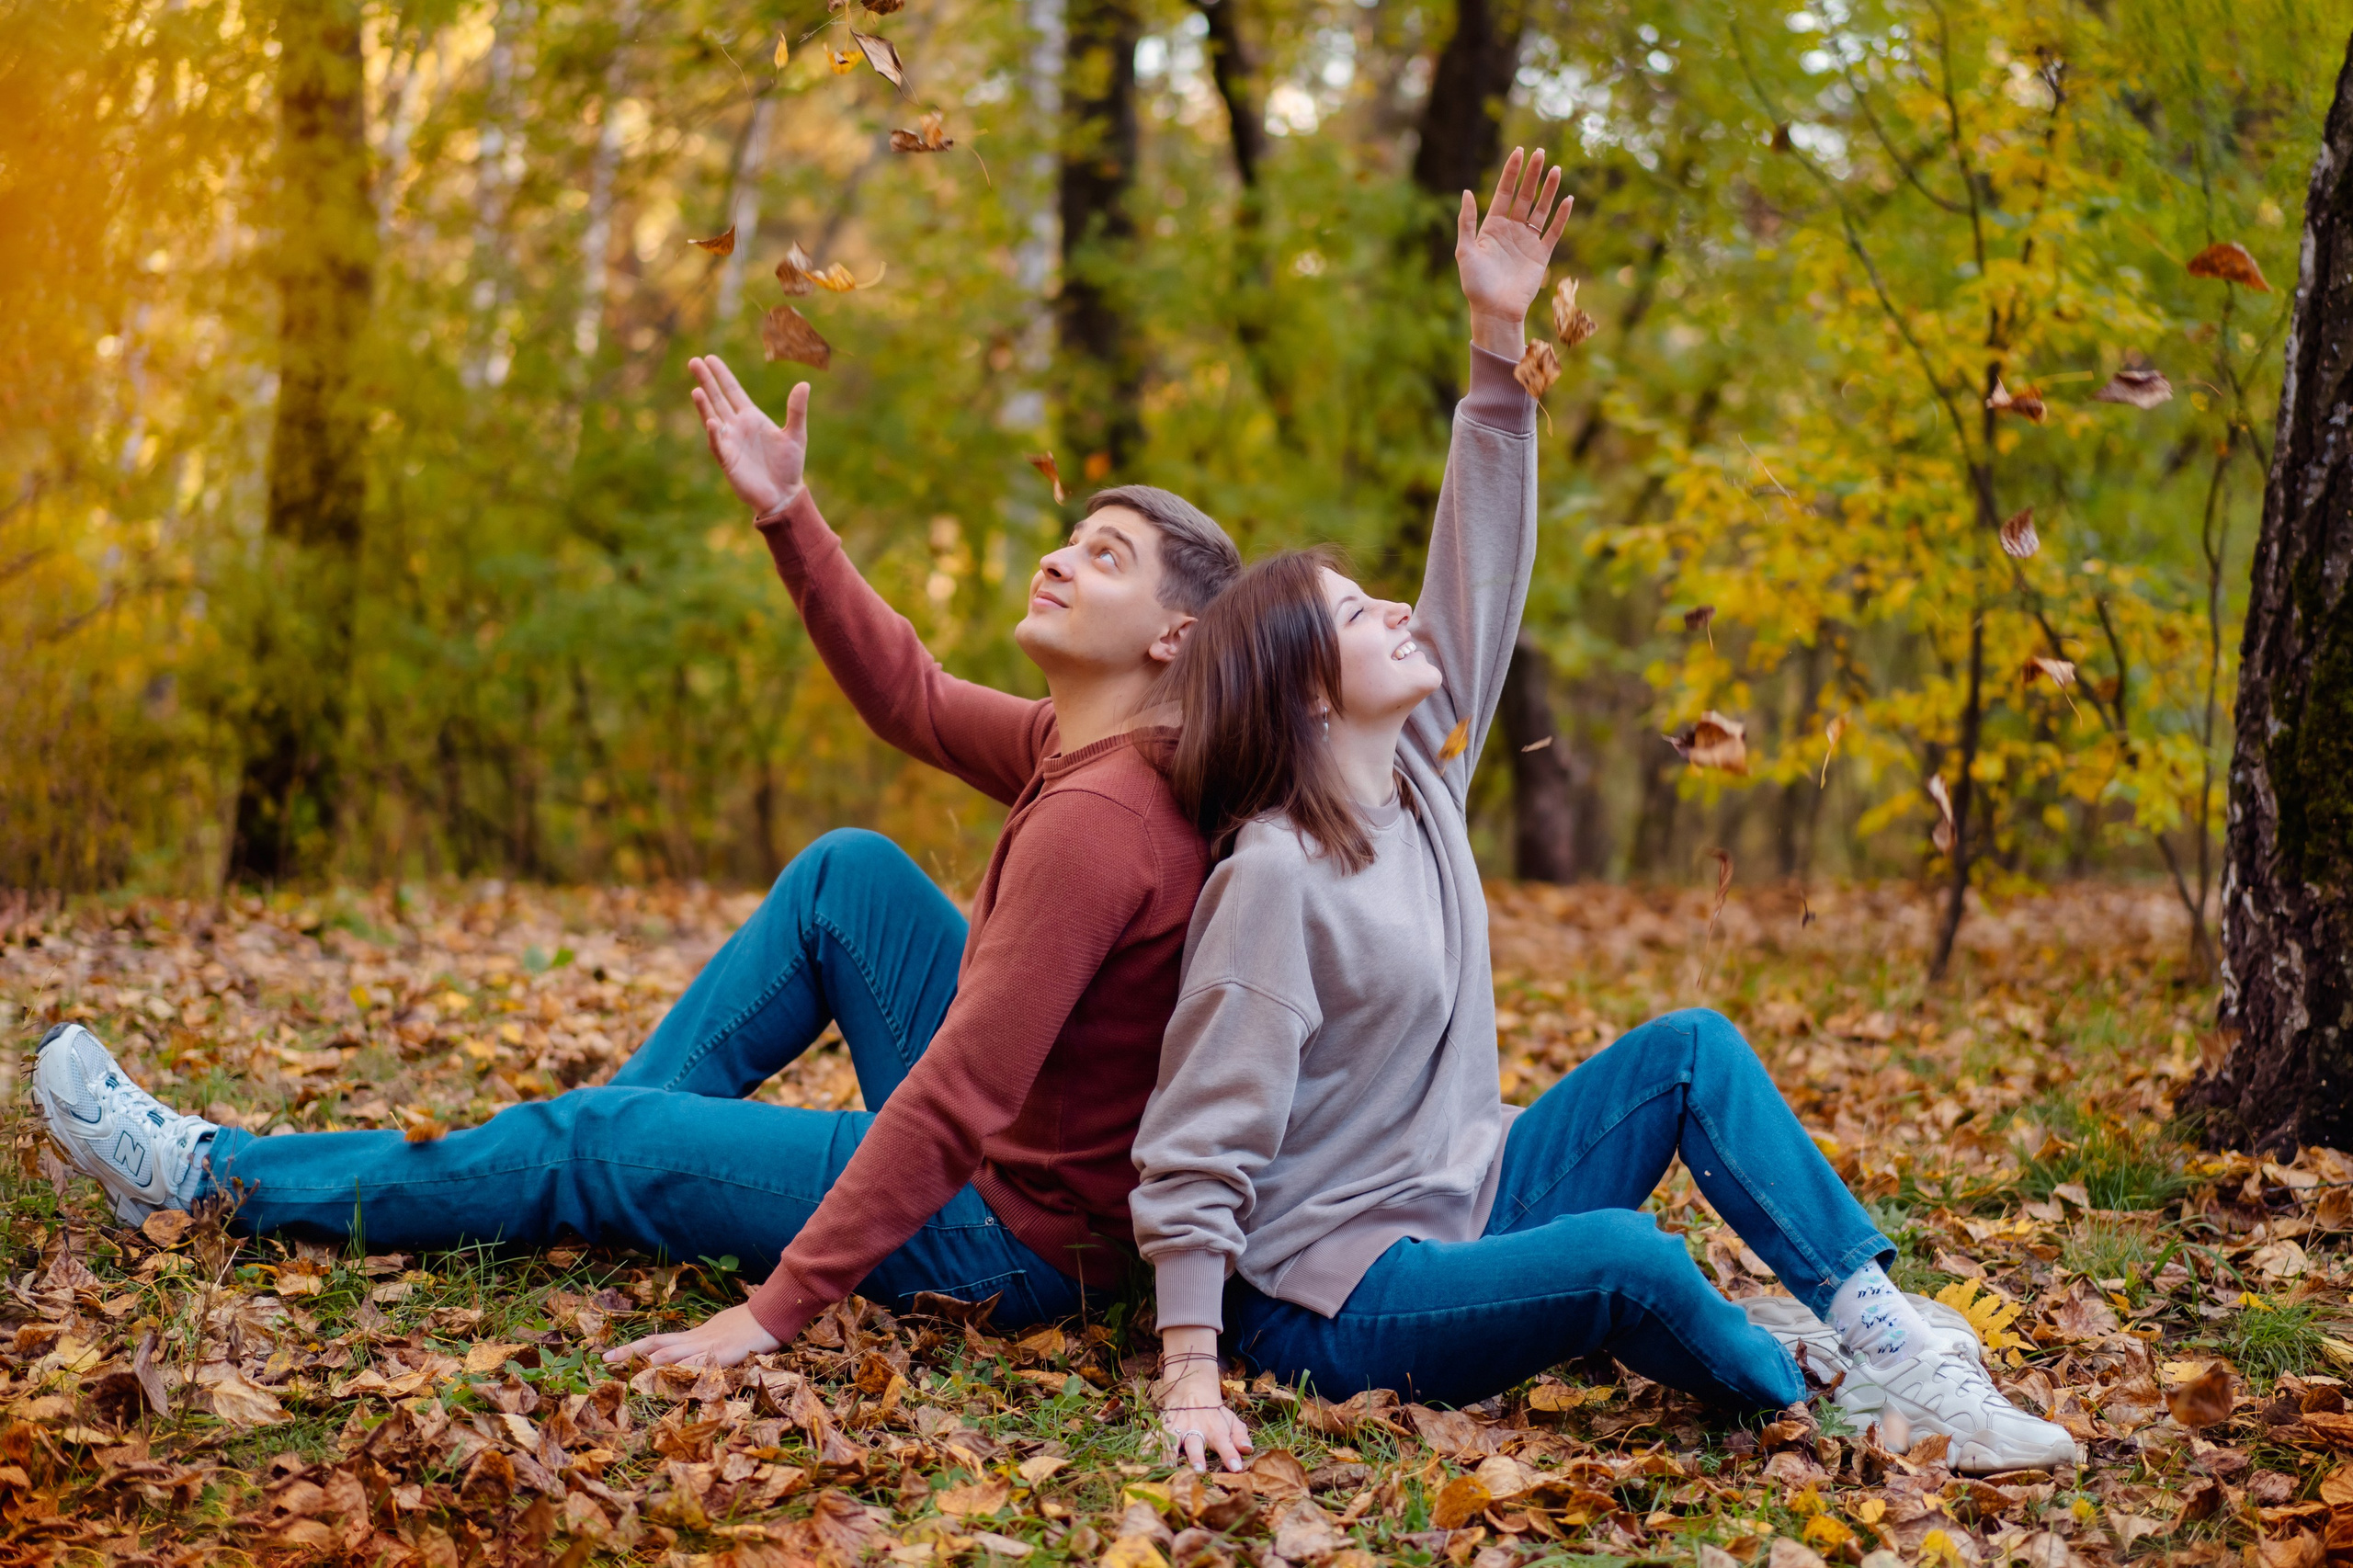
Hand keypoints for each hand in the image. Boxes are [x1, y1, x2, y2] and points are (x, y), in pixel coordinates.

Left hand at [601, 1302, 780, 1369]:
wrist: (770, 1315)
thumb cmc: (746, 1327)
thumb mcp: (717, 1335)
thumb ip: (700, 1347)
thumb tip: (683, 1357)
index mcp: (692, 1337)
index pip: (657, 1341)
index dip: (633, 1347)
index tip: (608, 1355)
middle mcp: (695, 1340)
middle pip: (657, 1344)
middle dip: (631, 1352)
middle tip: (605, 1360)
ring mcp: (709, 1345)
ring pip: (676, 1352)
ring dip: (655, 1361)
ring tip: (634, 1369)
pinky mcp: (725, 1353)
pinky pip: (703, 1362)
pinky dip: (688, 1369)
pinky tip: (676, 1374)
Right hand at [690, 354, 808, 517]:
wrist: (784, 495)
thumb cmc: (789, 466)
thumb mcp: (796, 435)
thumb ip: (797, 410)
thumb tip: (804, 384)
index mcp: (751, 417)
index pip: (732, 390)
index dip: (721, 374)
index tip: (709, 358)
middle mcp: (737, 426)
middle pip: (718, 399)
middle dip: (706, 381)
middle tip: (693, 361)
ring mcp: (730, 442)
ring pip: (713, 418)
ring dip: (705, 405)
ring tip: (697, 389)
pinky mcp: (728, 461)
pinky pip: (719, 445)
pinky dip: (715, 434)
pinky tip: (712, 421)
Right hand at [1155, 1335, 1252, 1473]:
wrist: (1190, 1389)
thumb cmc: (1213, 1412)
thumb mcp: (1230, 1420)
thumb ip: (1239, 1435)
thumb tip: (1248, 1450)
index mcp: (1214, 1428)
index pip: (1224, 1442)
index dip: (1230, 1454)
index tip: (1236, 1468)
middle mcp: (1194, 1428)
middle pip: (1195, 1443)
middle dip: (1196, 1457)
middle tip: (1199, 1470)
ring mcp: (1175, 1427)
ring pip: (1171, 1441)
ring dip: (1169, 1455)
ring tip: (1167, 1470)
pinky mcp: (1161, 1428)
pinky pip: (1151, 1438)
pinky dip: (1145, 1449)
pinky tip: (1141, 1460)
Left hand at [1455, 147, 1573, 356]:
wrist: (1494, 311)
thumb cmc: (1475, 285)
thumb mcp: (1465, 252)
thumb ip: (1467, 222)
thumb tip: (1466, 192)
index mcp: (1492, 227)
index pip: (1504, 193)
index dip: (1511, 173)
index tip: (1519, 152)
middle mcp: (1511, 230)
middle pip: (1524, 196)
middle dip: (1531, 174)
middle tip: (1540, 152)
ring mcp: (1527, 241)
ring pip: (1540, 209)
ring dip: (1548, 190)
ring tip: (1555, 169)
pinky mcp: (1541, 255)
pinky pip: (1553, 231)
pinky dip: (1561, 216)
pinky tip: (1567, 199)